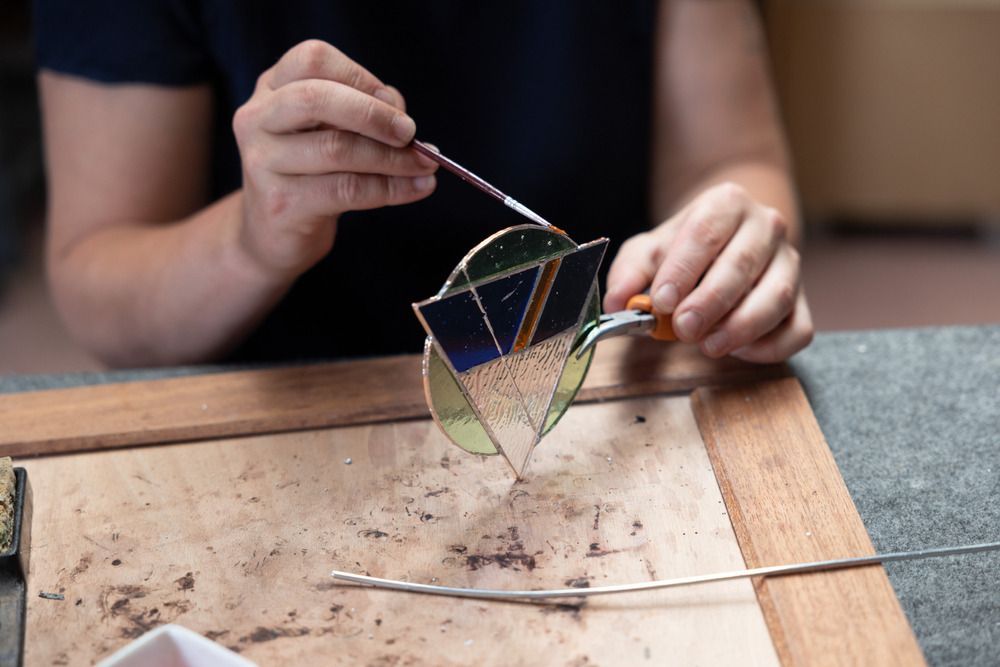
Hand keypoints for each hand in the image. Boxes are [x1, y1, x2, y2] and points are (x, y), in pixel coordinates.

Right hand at [232, 40, 437, 278]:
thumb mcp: (333, 133)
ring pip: (336, 148)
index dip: (360, 76)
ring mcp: (263, 161)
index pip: (313, 59)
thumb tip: (401, 114)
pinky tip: (417, 188)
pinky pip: (346, 189)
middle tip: (411, 133)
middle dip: (374, 114)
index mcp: (272, 88)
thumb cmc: (310, 175)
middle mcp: (258, 118)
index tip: (393, 102)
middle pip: (316, 98)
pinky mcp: (281, 203)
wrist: (271, 235)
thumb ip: (364, 114)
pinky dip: (390, 188)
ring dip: (392, 158)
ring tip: (426, 166)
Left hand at [604, 182, 813, 362]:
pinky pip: (798, 328)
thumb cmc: (684, 249)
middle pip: (743, 263)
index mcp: (726, 203)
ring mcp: (790, 263)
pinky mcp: (802, 301)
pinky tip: (739, 350)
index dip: (683, 269)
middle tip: (683, 328)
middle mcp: (767, 226)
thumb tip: (616, 302)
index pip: (706, 233)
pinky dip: (771, 346)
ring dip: (742, 326)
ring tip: (709, 345)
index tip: (661, 301)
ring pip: (778, 296)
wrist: (727, 241)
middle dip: (711, 301)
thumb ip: (630, 272)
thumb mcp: (649, 250)